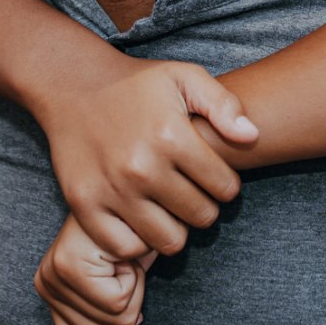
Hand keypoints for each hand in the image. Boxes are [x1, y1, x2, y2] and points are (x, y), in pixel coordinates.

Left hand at [35, 216, 153, 324]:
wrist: (138, 199)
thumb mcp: (117, 289)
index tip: (117, 290)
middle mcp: (45, 284)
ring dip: (135, 290)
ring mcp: (55, 274)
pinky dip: (136, 279)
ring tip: (124, 260)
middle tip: (124, 271)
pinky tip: (125, 253)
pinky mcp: (71, 265)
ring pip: (115, 320)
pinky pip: (119, 300)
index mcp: (49, 293)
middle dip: (129, 307)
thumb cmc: (131, 240)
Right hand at [37, 56, 253, 258]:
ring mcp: (111, 189)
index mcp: (171, 135)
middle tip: (193, 194)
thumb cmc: (137, 84)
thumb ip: (223, 103)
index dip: (226, 185)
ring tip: (170, 209)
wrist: (73, 85)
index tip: (213, 177)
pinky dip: (138, 241)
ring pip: (168, 240)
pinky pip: (125, 247)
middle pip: (201, 217)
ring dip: (175, 228)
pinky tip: (142, 220)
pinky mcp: (84, 204)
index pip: (225, 188)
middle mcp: (142, 167)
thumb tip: (252, 136)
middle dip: (205, 207)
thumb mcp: (184, 77)